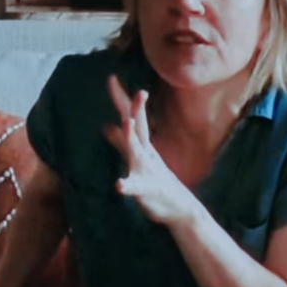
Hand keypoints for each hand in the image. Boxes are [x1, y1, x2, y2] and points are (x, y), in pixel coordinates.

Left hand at [103, 74, 197, 225]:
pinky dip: (127, 185)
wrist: (180, 208)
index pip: (132, 117)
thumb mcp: (136, 159)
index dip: (122, 98)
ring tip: (126, 123)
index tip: (111, 77)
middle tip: (133, 89)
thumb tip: (106, 126)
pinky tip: (119, 185)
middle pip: (139, 127)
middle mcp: (146, 153)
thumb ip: (121, 143)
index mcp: (143, 145)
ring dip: (131, 137)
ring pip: (137, 151)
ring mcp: (147, 170)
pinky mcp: (147, 190)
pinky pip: (137, 187)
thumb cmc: (155, 182)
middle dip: (135, 108)